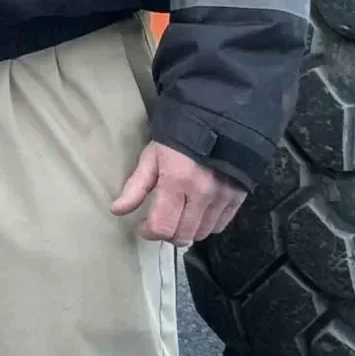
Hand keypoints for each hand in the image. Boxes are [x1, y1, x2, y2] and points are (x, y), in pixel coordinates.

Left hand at [112, 141, 244, 246]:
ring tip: (180, 216)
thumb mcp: (152, 157)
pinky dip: (206, 225)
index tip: (144, 225)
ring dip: (187, 230)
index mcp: (177, 182)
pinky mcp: (238, 198)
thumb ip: (135, 186)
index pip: (163, 227)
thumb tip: (116, 211)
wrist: (219, 120)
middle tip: (162, 220)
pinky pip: (220, 226)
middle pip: (183, 236)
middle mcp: (202, 194)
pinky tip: (198, 212)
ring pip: (202, 234)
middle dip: (168, 233)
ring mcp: (223, 197)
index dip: (149, 232)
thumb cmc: (178, 138)